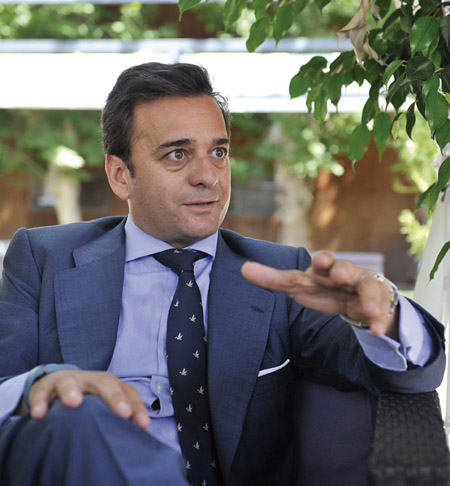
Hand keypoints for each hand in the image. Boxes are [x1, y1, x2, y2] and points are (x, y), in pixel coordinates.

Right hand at [22, 370, 149, 429]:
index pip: (127, 391)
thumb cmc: (88, 398)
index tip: (143, 424)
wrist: (56, 383)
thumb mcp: (105, 403)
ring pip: (70, 382)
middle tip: (123, 412)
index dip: (136, 406)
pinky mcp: (45, 387)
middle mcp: (91, 380)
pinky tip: (39, 414)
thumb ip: (120, 415)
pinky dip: (40, 402)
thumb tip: (141, 433)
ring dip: (72, 391)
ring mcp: (68, 381)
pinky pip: (42, 393)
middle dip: (115, 396)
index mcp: (109, 384)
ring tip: (74, 403)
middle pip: (105, 382)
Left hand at [241, 251, 398, 338]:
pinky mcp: (378, 300)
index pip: (321, 262)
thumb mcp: (299, 285)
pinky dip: (379, 321)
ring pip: (368, 287)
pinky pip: (380, 310)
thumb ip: (274, 279)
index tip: (319, 263)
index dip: (321, 261)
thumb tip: (243, 268)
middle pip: (345, 268)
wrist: (357, 297)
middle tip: (340, 275)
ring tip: (370, 311)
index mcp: (324, 269)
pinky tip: (377, 331)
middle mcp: (345, 272)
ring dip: (369, 299)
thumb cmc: (323, 288)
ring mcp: (364, 285)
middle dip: (343, 270)